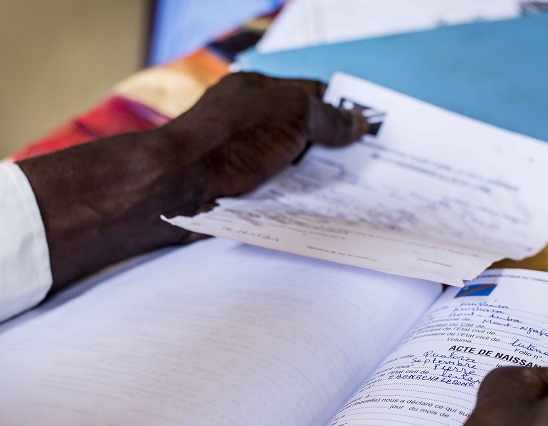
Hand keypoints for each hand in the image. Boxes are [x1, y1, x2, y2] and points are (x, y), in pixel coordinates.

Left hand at [162, 71, 368, 200]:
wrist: (177, 187)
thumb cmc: (226, 141)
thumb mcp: (290, 115)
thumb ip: (326, 117)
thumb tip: (357, 122)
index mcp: (256, 92)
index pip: (309, 94)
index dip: (340, 110)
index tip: (369, 131)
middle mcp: (247, 123)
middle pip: (301, 134)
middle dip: (331, 150)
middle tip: (367, 167)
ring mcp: (239, 158)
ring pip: (289, 169)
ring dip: (314, 181)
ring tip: (350, 194)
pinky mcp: (235, 191)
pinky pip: (274, 196)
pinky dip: (294, 202)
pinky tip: (315, 211)